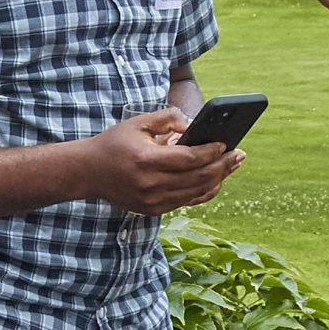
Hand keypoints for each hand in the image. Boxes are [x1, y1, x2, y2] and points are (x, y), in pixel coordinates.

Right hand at [87, 107, 241, 214]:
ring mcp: (152, 201)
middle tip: (240, 155)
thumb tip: (195, 127)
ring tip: (233, 165)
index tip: (226, 143)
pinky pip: (187, 201)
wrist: (88, 172)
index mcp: (146, 160)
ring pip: (196, 192)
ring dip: (218, 178)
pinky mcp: (153, 210)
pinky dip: (205, 191)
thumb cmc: (115, 143)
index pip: (188, 158)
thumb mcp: (139, 123)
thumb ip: (168, 119)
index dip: (211, 152)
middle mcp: (150, 184)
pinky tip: (217, 180)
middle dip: (223, 165)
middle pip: (198, 177)